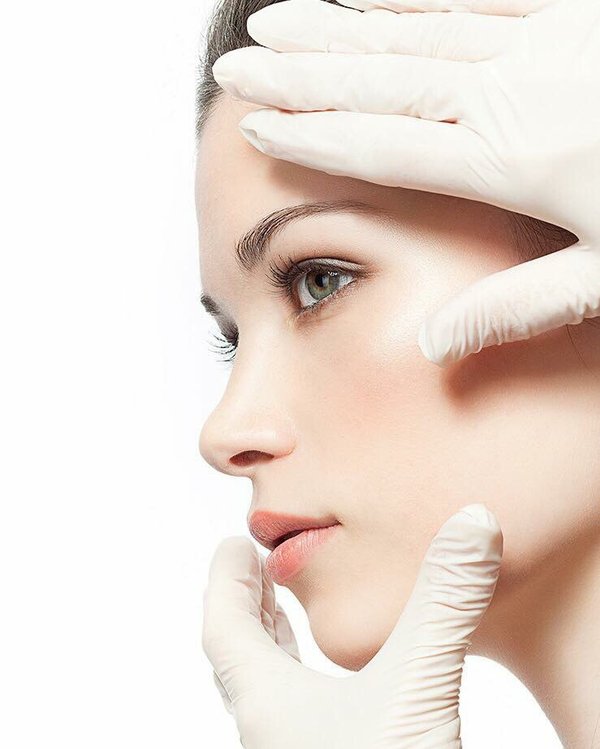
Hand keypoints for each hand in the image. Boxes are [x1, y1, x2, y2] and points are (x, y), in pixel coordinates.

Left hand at [202, 503, 502, 748]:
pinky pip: (306, 719)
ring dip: (275, 647)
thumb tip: (474, 521)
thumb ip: (443, 603)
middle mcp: (273, 733)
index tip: (231, 547)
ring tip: (284, 615)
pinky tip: (342, 688)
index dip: (224, 582)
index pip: (222, 629)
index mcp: (266, 705)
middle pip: (242, 658)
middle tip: (253, 570)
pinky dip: (311, 685)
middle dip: (247, 608)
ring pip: (273, 692)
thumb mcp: (417, 688)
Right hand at [211, 0, 599, 367]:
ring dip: (336, 26)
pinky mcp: (566, 12)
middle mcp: (509, 94)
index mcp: (509, 162)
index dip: (316, 136)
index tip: (259, 126)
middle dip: (299, 71)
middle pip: (379, 79)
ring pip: (412, 30)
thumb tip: (434, 346)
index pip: (384, 146)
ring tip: (275, 18)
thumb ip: (517, 309)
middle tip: (236, 62)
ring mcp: (538, 43)